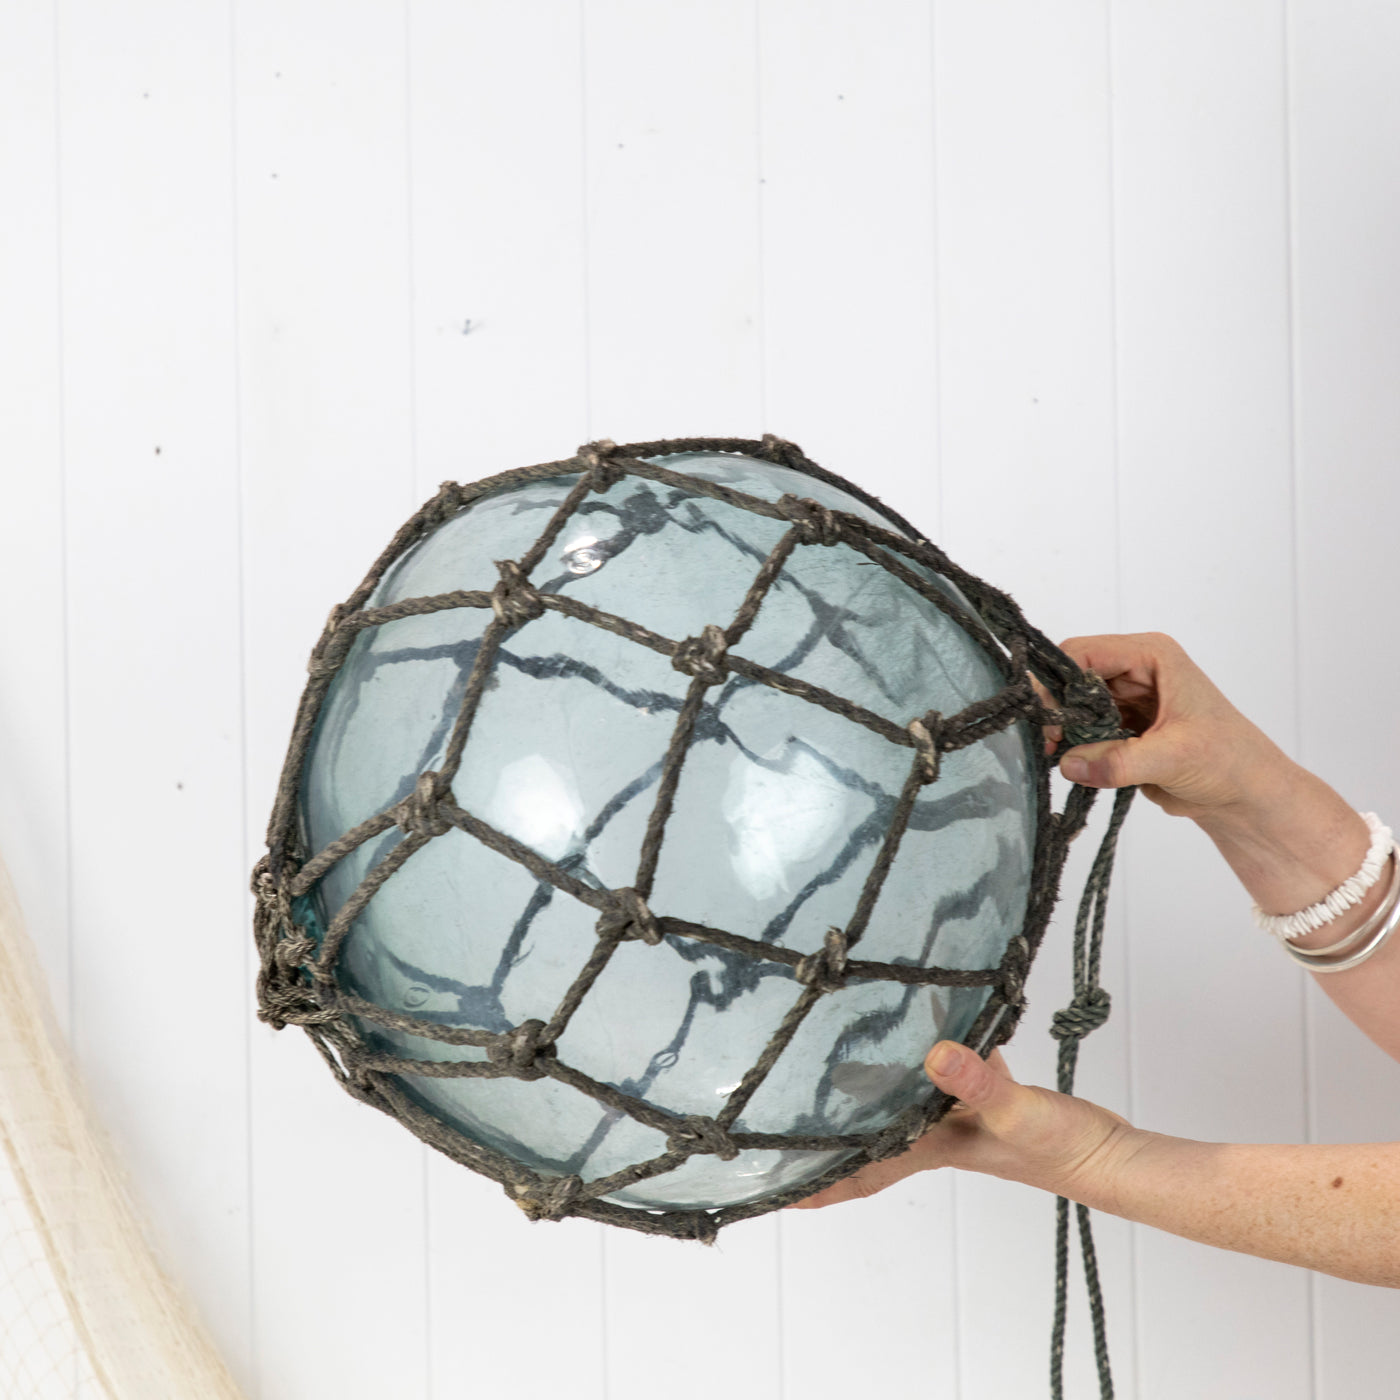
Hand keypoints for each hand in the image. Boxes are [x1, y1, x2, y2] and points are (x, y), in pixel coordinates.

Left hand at [791, 1042, 1137, 1208]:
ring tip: (839, 1052)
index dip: (818, 1179)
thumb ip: (976, 1084)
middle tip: (784, 1108)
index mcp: (931, 1145)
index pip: (862, 1168)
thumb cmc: (1060, 1147)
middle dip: (831, 1128)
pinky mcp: (985, 1094)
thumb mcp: (1015, 1111)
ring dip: (878, 1082)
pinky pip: (946, 1071)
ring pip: (904, 1098)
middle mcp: (937, 1132)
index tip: (773, 1184)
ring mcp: (960, 1115)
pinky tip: (934, 1018)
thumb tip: (935, 1053)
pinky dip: (934, 1049)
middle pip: (872, 1133)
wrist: (1108, 1154)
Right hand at [1055, 632, 1296, 823]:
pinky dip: (1074, 746)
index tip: (1051, 721)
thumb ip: (1118, 761)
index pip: (1083, 652)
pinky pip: (1083, 729)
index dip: (1059, 682)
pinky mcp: (1122, 727)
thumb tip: (1067, 764)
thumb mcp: (1173, 757)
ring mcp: (1127, 699)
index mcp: (1151, 656)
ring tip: (1060, 756)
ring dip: (1065, 730)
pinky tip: (1074, 764)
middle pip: (1072, 676)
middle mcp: (1136, 670)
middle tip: (1052, 744)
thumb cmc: (1228, 762)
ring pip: (1074, 704)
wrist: (1247, 797)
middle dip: (1058, 709)